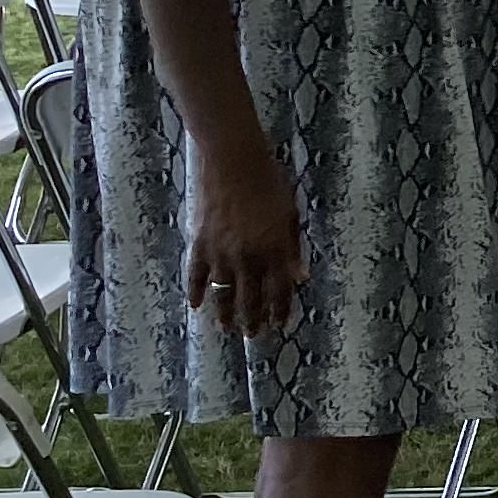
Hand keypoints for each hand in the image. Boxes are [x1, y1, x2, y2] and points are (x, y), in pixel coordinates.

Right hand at [185, 143, 304, 340]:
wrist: (233, 161)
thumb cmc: (269, 182)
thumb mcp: (290, 213)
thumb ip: (292, 249)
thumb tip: (300, 278)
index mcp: (274, 248)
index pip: (279, 289)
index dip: (280, 309)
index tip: (280, 325)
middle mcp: (248, 257)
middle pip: (250, 297)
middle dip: (253, 319)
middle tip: (253, 336)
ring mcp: (221, 253)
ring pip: (223, 293)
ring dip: (225, 314)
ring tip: (227, 329)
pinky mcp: (199, 244)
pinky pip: (196, 276)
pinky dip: (196, 292)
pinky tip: (196, 305)